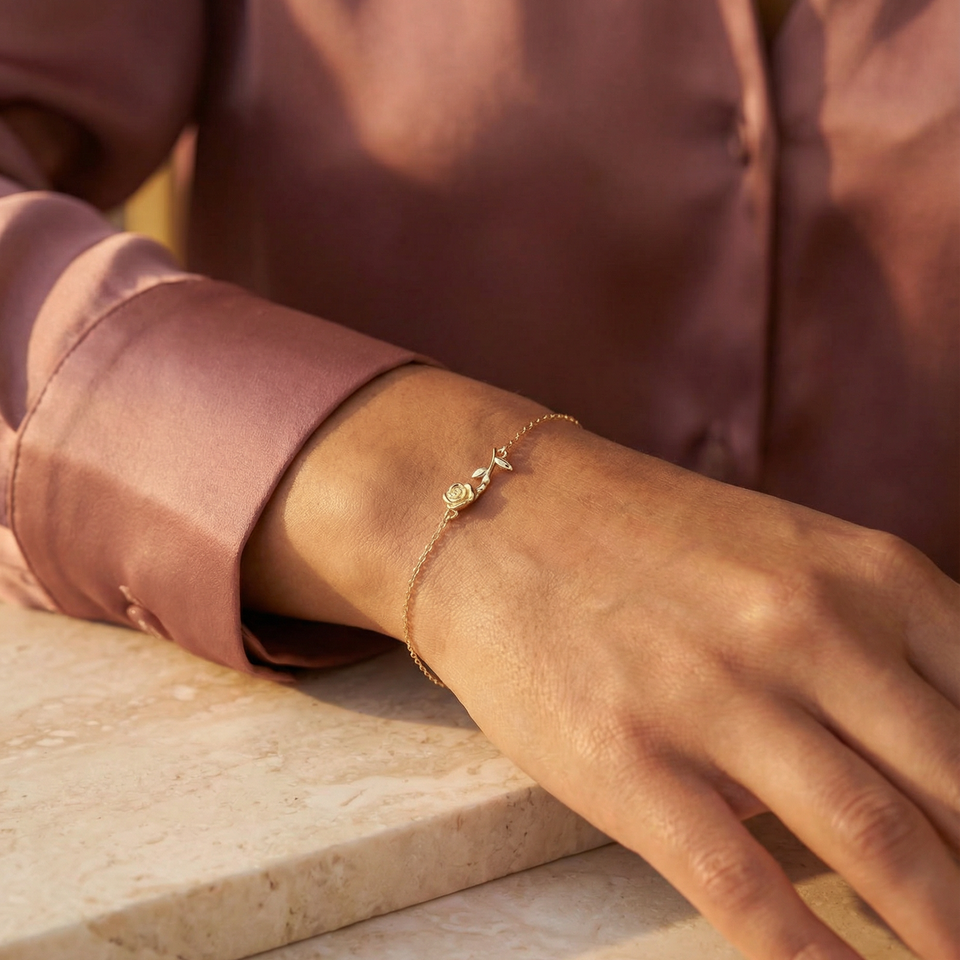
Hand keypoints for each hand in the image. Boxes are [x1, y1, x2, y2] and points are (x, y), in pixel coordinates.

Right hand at [244, 366, 959, 959]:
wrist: (497, 515)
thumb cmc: (644, 536)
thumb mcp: (786, 552)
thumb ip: (874, 643)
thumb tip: (935, 769)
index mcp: (864, 575)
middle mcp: (806, 630)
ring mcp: (715, 695)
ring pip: (879, 845)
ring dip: (940, 932)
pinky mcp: (629, 759)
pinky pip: (749, 888)